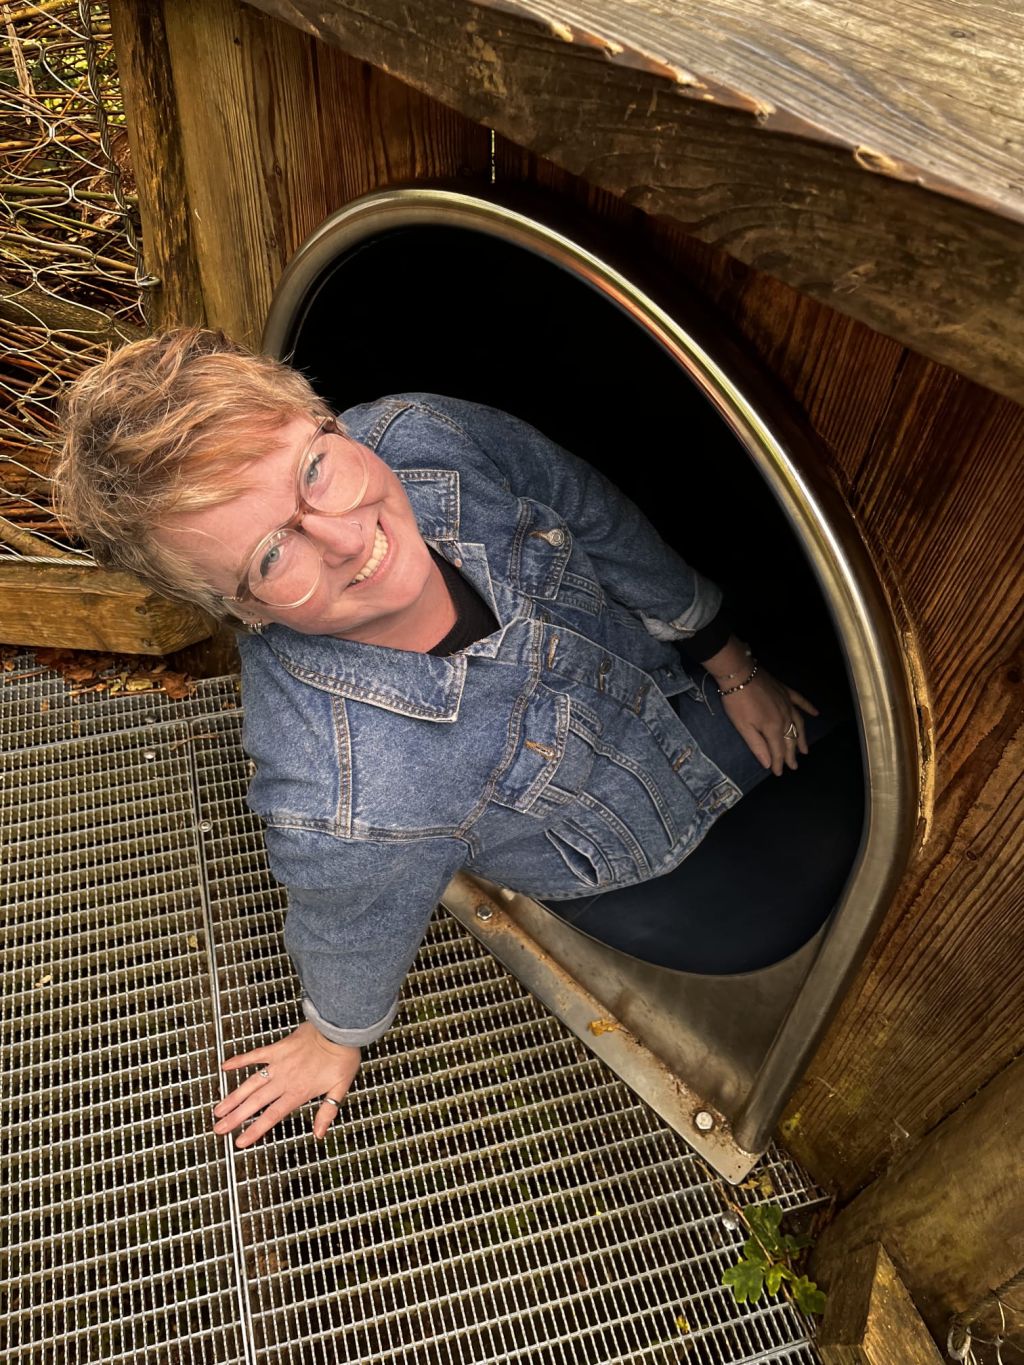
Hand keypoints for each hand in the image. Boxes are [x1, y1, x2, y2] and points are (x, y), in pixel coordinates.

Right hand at [213, 1021, 359, 1148]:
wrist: (340, 1029)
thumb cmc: (342, 1057)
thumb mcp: (340, 1088)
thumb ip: (327, 1112)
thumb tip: (319, 1134)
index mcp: (298, 1092)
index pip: (272, 1116)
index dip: (255, 1130)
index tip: (240, 1142)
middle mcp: (284, 1080)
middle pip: (255, 1103)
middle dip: (235, 1118)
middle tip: (219, 1129)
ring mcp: (278, 1063)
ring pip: (250, 1083)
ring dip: (233, 1097)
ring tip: (218, 1109)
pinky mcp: (277, 1048)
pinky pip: (254, 1055)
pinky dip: (239, 1060)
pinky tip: (225, 1066)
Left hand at [720, 667, 818, 775]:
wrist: (739, 674)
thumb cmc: (737, 702)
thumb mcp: (743, 727)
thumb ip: (757, 745)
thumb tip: (768, 763)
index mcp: (773, 728)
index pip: (778, 750)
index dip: (779, 763)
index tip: (779, 773)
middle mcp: (784, 718)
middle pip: (790, 739)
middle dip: (792, 755)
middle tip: (794, 766)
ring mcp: (787, 704)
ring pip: (798, 724)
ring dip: (802, 738)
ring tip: (804, 750)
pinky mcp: (786, 692)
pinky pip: (801, 701)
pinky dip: (809, 708)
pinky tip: (816, 713)